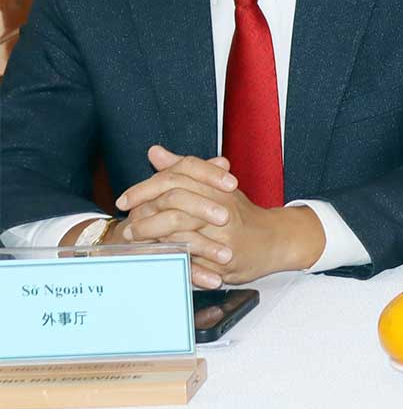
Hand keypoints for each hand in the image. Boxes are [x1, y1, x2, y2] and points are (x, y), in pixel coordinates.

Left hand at [112, 145, 322, 284]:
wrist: (274, 240)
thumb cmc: (241, 215)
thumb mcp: (214, 187)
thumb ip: (183, 170)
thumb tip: (155, 151)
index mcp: (217, 185)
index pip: (176, 177)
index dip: (145, 188)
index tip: (123, 200)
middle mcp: (222, 204)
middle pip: (175, 200)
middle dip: (145, 213)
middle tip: (126, 225)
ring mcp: (225, 230)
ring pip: (181, 227)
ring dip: (153, 234)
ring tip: (135, 241)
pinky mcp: (227, 255)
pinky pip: (193, 254)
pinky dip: (172, 255)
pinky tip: (156, 257)